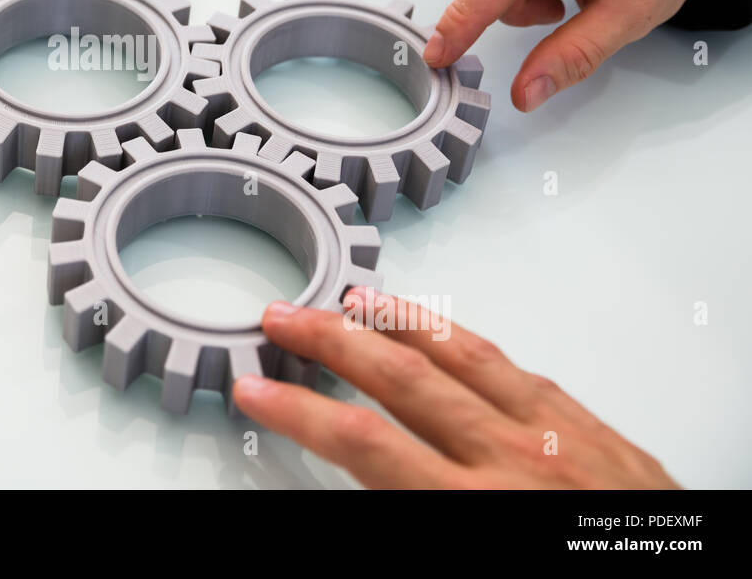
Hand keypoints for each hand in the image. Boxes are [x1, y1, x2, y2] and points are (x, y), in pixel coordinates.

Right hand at [234, 289, 677, 487]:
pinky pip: (519, 368)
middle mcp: (512, 460)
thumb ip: (411, 515)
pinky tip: (450, 334)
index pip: (362, 444)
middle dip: (331, 341)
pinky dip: (469, 343)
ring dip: (398, 322)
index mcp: (472, 508)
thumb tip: (370, 481)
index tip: (256, 387)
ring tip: (355, 300)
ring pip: (462, 354)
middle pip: (400, 378)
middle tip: (284, 316)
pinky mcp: (595, 431)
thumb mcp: (470, 568)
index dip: (298, 410)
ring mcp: (558, 437)